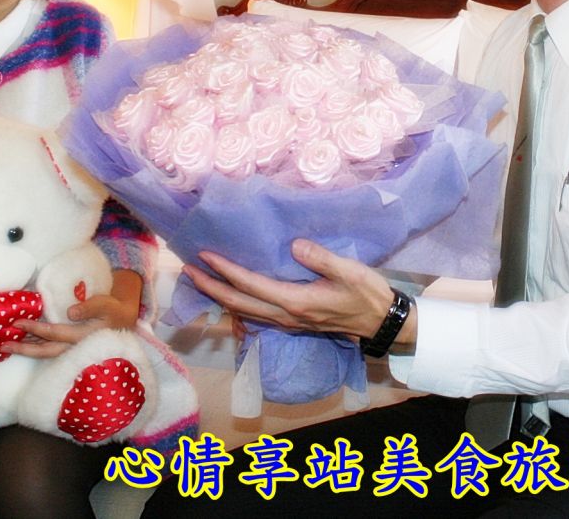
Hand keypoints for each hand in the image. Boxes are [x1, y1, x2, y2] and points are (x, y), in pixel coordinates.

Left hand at [3, 270, 142, 359]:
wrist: (124, 320)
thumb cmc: (113, 310)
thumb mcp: (106, 304)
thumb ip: (90, 307)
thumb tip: (71, 312)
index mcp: (82, 337)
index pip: (54, 334)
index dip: (35, 328)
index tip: (17, 323)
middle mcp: (75, 347)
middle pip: (45, 351)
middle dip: (24, 349)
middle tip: (3, 346)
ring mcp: (71, 349)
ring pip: (46, 353)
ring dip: (27, 350)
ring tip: (8, 346)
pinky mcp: (70, 347)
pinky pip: (50, 349)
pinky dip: (36, 346)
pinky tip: (25, 342)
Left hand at [183, 240, 400, 343]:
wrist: (381, 323)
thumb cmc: (367, 295)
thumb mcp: (349, 271)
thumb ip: (321, 258)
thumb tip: (293, 245)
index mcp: (296, 302)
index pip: (251, 285)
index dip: (226, 270)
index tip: (205, 255)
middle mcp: (286, 316)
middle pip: (239, 303)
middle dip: (211, 287)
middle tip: (188, 270)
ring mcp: (289, 323)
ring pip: (245, 312)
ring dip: (221, 297)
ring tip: (202, 281)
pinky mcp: (294, 323)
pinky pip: (256, 315)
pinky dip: (237, 304)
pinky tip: (232, 295)